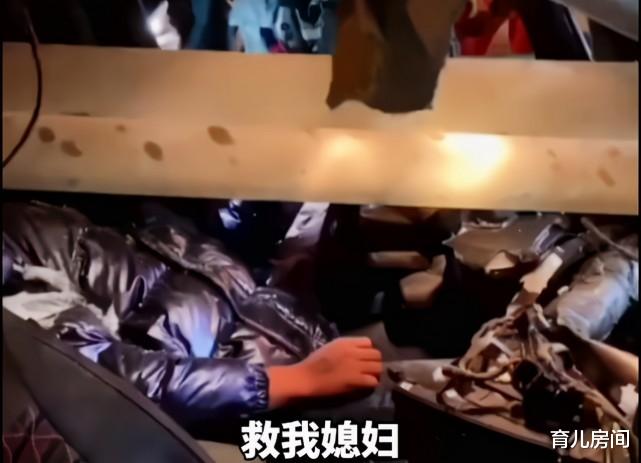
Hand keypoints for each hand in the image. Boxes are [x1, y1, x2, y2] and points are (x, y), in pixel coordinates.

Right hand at [267, 337, 382, 408]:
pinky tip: (364, 385)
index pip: (368, 342)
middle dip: (374, 362)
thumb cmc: (313, 363)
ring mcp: (356, 366)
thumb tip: (358, 351)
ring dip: (375, 373)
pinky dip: (371, 383)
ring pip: (378, 367)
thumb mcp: (330, 347)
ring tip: (368, 377)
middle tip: (368, 369)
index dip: (367, 351)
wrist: (306, 378)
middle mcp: (353, 352)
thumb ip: (345, 347)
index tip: (363, 358)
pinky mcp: (356, 380)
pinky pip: (373, 380)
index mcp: (346, 342)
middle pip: (377, 354)